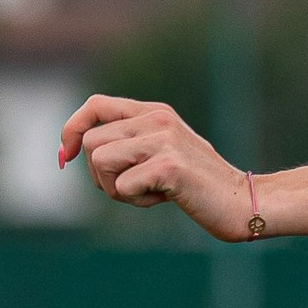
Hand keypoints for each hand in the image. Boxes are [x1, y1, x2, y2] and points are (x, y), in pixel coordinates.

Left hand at [58, 93, 252, 240]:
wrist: (241, 202)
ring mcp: (164, 140)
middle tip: (132, 189)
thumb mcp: (160, 154)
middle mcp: (157, 118)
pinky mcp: (169, 165)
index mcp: (154, 112)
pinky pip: (124, 186)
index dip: (71, 129)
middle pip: (92, 143)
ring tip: (149, 193)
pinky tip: (166, 199)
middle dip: (101, 177)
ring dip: (117, 189)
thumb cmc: (197, 185)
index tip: (67, 156)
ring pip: (100, 162)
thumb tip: (72, 150)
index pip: (95, 105)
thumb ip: (127, 145)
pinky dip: (138, 200)